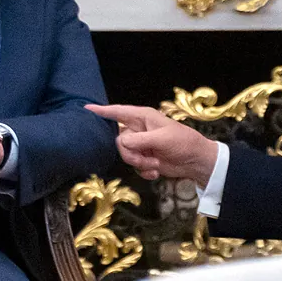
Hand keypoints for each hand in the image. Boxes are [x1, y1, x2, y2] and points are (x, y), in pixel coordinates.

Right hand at [85, 104, 217, 185]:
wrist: (196, 161)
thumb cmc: (183, 142)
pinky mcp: (145, 158)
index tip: (86, 108)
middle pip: (119, 141)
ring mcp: (142, 145)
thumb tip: (121, 143)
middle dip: (131, 154)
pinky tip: (156, 172)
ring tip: (155, 165)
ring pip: (126, 155)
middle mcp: (139, 129)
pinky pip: (134, 166)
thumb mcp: (161, 139)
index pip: (118, 112)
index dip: (102, 111)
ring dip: (139, 164)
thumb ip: (139, 140)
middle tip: (146, 159)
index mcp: (143, 117)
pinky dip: (144, 171)